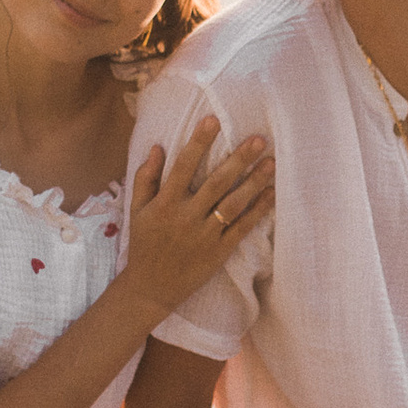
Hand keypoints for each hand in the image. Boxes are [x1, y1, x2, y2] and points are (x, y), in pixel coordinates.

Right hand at [120, 116, 273, 320]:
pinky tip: (271, 193)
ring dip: (254, 182)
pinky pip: (242, 228)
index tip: (213, 119)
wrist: (150, 288)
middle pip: (216, 182)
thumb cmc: (144, 244)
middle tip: (259, 138)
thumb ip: (145, 178)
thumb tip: (157, 147)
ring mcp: (204, 235)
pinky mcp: (218, 252)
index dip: (199, 142)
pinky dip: (258, 211)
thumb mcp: (136, 210)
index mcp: (165, 204)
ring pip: (233, 204)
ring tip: (272, 162)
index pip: (183, 166)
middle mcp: (186, 217)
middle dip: (238, 159)